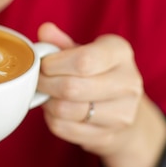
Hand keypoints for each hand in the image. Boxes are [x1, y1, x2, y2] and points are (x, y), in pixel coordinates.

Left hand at [37, 23, 165, 166]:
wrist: (124, 110)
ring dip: (47, 103)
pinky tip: (55, 111)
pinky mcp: (108, 136)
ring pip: (66, 110)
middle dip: (45, 84)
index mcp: (120, 53)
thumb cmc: (98, 74)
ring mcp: (122, 113)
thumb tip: (44, 30)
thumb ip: (62, 43)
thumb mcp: (85, 52)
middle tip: (37, 81)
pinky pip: (65, 128)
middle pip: (72, 88)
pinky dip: (52, 119)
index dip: (54, 64)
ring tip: (46, 95)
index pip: (83, 60)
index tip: (42, 64)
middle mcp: (128, 82)